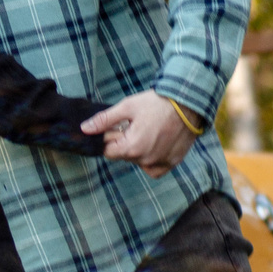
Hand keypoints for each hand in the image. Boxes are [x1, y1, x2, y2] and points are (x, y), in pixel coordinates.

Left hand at [82, 91, 199, 176]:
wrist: (188, 102)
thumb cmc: (156, 103)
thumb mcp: (127, 107)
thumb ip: (104, 120)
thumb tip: (84, 129)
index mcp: (132, 147)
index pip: (108, 152)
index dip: (111, 138)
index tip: (120, 126)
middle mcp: (146, 160)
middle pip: (124, 156)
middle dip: (125, 142)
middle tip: (136, 125)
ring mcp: (161, 163)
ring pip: (139, 162)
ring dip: (139, 150)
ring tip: (149, 131)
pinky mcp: (173, 162)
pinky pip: (155, 168)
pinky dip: (152, 159)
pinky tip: (156, 143)